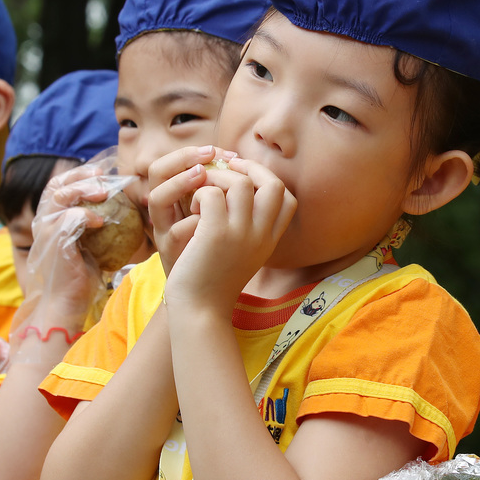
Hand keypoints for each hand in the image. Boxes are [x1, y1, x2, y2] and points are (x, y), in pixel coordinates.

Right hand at [21, 165, 116, 325]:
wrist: (65, 304)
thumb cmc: (80, 276)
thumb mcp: (90, 245)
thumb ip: (96, 226)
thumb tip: (124, 211)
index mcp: (50, 220)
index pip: (57, 185)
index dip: (77, 174)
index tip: (100, 172)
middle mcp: (43, 222)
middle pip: (56, 185)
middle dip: (81, 175)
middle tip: (103, 176)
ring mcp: (46, 232)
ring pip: (60, 196)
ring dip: (84, 190)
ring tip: (104, 194)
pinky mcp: (54, 243)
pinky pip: (68, 219)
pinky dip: (85, 215)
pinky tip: (100, 221)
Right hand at [147, 145, 238, 273]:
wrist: (200, 298)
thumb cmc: (216, 255)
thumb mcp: (221, 220)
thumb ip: (226, 193)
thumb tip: (242, 163)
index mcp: (176, 201)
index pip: (168, 163)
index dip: (193, 152)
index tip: (223, 152)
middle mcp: (164, 214)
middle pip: (156, 171)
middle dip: (185, 157)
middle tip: (211, 154)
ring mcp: (164, 233)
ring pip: (159, 197)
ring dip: (186, 182)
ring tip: (205, 175)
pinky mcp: (169, 252)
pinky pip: (183, 230)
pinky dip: (202, 222)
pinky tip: (217, 224)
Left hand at [162, 157, 296, 308]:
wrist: (199, 311)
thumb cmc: (213, 282)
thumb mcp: (241, 254)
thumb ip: (249, 230)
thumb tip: (242, 194)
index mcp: (269, 240)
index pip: (289, 199)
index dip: (269, 180)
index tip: (246, 179)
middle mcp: (261, 235)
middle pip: (273, 183)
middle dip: (249, 169)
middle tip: (226, 170)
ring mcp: (241, 233)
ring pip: (240, 182)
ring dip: (217, 178)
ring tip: (202, 193)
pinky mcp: (215, 233)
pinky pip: (211, 193)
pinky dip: (199, 194)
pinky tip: (191, 210)